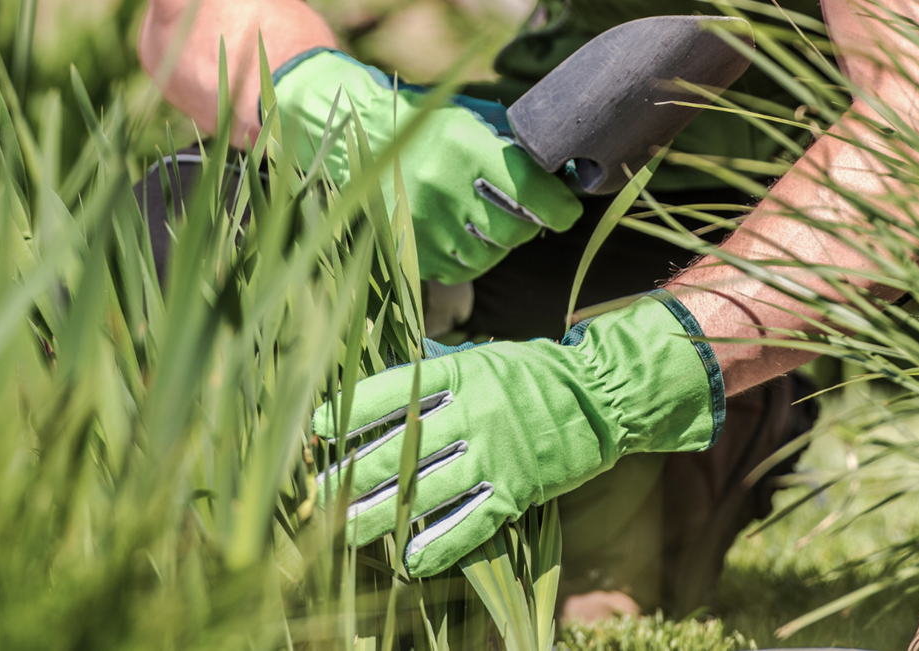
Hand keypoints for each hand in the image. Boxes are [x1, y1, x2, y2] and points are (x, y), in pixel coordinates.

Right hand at [272, 49, 580, 282]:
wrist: (357, 137)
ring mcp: (422, 222)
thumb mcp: (469, 121)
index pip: (534, 193)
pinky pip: (458, 270)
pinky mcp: (407, 247)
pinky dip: (470, 258)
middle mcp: (443, 188)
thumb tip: (564, 171)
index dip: (561, 207)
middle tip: (529, 214)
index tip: (568, 208)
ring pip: (488, 255)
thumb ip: (513, 146)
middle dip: (531, 225)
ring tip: (489, 220)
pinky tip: (463, 235)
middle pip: (514, 231)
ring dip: (499, 243)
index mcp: (465, 149)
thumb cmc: (424, 124)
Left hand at [312, 294, 722, 576]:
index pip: (393, 393)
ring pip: (427, 490)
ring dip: (381, 514)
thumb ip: (434, 367)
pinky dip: (441, 544)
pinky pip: (472, 522)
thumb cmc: (529, 374)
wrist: (600, 396)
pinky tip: (410, 562)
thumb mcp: (480, 355)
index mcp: (459, 372)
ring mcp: (495, 454)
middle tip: (319, 491)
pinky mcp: (518, 489)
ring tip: (344, 530)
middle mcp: (472, 412)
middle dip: (354, 472)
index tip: (318, 428)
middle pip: (400, 449)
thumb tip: (378, 363)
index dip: (351, 413)